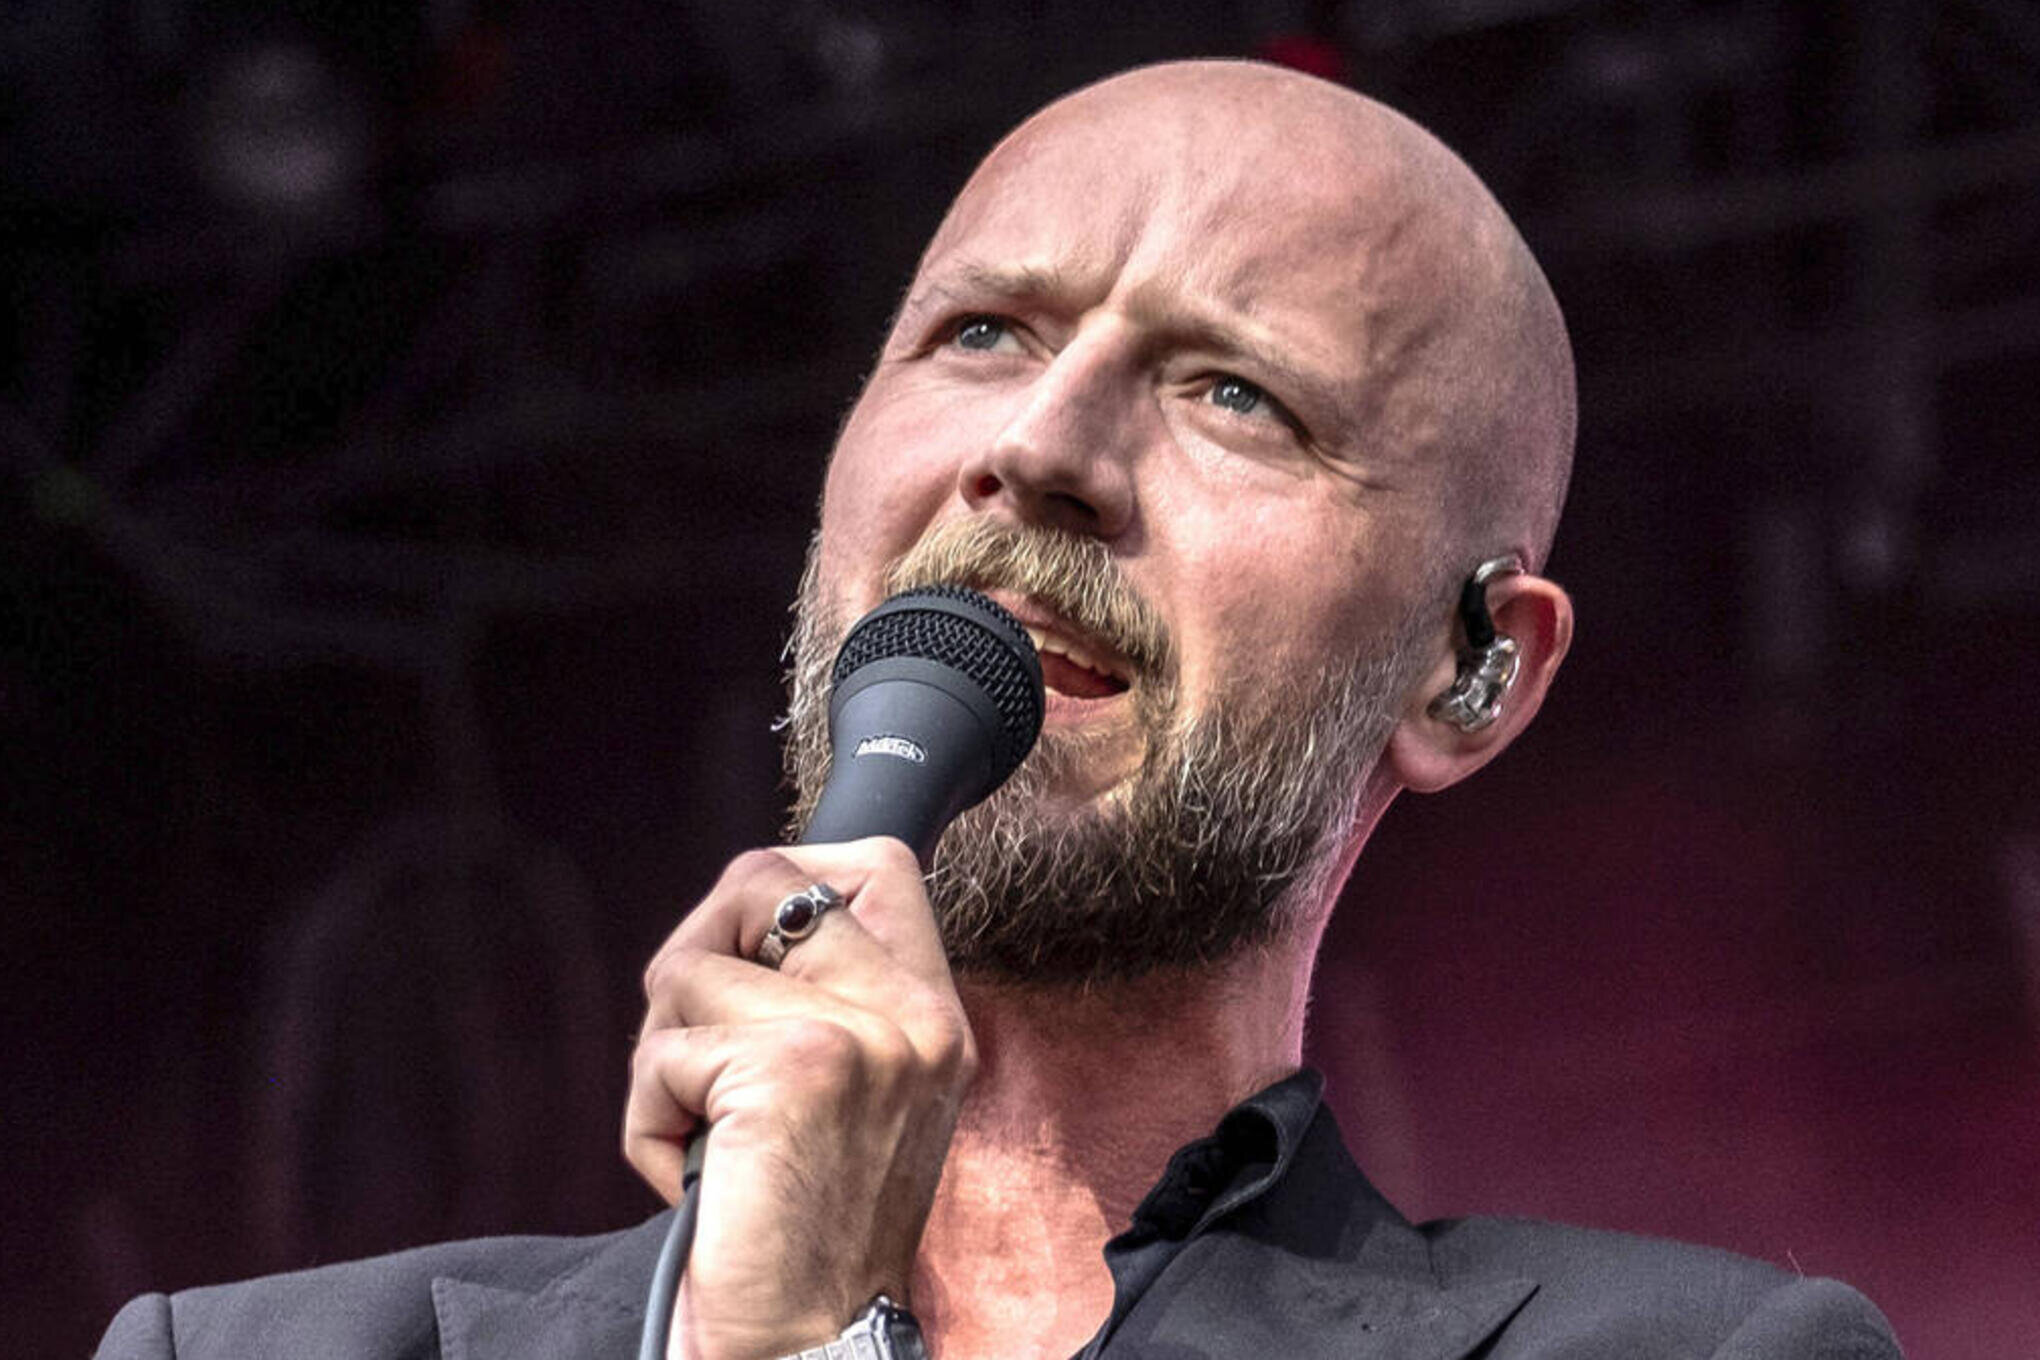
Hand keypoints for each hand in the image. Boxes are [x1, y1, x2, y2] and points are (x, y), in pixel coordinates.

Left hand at [626, 838, 974, 1359]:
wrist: (810, 1344)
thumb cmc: (804, 1228)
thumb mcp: (854, 1093)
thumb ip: (824, 996)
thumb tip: (739, 909)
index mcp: (936, 1015)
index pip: (876, 865)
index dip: (787, 885)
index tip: (749, 958)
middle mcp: (914, 1014)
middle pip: (760, 881)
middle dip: (693, 963)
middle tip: (699, 1062)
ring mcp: (860, 1037)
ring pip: (687, 968)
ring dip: (661, 1060)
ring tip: (704, 1136)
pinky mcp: (792, 1071)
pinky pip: (664, 1051)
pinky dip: (648, 1118)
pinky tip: (694, 1173)